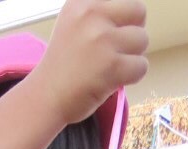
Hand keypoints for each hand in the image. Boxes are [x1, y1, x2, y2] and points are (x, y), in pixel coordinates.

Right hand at [39, 0, 148, 128]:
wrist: (44, 99)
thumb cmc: (64, 65)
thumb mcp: (74, 24)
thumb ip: (100, 13)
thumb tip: (137, 12)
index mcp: (81, 3)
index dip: (124, 17)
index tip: (110, 32)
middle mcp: (91, 15)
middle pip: (139, 12)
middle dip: (133, 32)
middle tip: (115, 49)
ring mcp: (101, 40)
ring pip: (142, 40)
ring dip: (131, 56)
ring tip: (109, 66)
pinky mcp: (111, 65)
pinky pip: (141, 66)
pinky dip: (132, 76)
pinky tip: (112, 80)